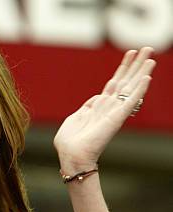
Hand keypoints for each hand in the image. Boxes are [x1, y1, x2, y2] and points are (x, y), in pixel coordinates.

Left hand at [54, 47, 155, 172]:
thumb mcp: (74, 119)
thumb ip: (85, 108)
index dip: (123, 68)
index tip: (131, 53)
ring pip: (131, 87)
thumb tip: (94, 99)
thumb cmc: (69, 142)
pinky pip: (130, 101)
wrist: (72, 155)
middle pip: (126, 81)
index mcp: (99, 106)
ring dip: (141, 72)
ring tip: (151, 57)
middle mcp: (109, 107)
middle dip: (135, 64)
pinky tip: (147, 77)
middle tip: (147, 48)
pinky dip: (139, 90)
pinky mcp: (117, 118)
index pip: (114, 83)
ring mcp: (114, 112)